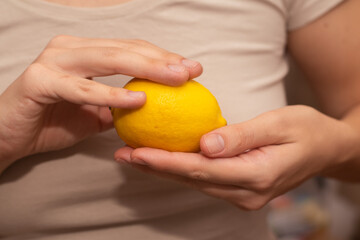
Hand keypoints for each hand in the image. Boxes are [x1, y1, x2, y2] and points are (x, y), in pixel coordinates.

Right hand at [0, 35, 201, 169]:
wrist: (11, 135)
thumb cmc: (54, 120)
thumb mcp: (96, 112)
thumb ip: (120, 104)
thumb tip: (152, 107)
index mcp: (85, 52)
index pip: (131, 49)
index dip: (162, 56)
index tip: (190, 68)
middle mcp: (70, 49)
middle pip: (125, 49)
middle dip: (162, 59)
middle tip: (191, 70)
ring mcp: (54, 61)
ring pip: (108, 60)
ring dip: (146, 69)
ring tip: (176, 78)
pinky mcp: (41, 80)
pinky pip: (83, 88)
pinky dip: (111, 94)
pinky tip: (139, 99)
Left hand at [114, 105, 357, 209]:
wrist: (326, 148)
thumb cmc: (307, 130)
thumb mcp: (279, 124)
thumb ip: (242, 135)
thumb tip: (205, 144)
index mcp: (257, 175)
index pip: (201, 169)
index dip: (166, 162)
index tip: (136, 153)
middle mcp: (247, 192)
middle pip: (192, 179)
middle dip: (156, 167)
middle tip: (123, 154)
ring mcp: (243, 195)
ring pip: (196, 181)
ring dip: (165, 169)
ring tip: (134, 156)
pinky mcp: (240, 189)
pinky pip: (205, 179)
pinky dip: (182, 168)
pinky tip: (164, 158)